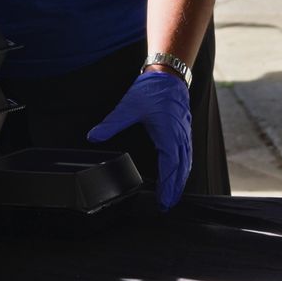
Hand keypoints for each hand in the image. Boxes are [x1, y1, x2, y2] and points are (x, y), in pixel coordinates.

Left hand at [85, 70, 191, 208]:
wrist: (169, 74)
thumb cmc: (152, 89)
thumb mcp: (129, 106)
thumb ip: (112, 123)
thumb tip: (94, 136)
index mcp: (169, 134)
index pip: (171, 165)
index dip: (168, 185)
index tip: (164, 200)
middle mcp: (180, 136)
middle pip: (182, 169)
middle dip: (175, 189)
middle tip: (167, 206)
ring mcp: (184, 133)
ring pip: (186, 162)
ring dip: (180, 180)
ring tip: (172, 196)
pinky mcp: (184, 130)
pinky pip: (187, 154)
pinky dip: (183, 168)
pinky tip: (178, 174)